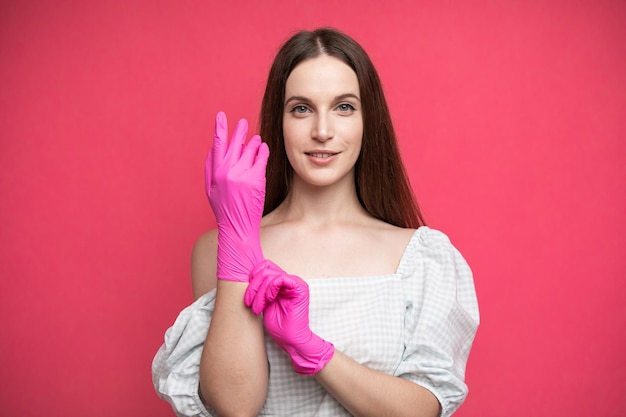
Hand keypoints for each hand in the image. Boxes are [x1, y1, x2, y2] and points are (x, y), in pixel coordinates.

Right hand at [205, 111, 269, 281]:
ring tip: (255, 140)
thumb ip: (210, 167)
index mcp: (215, 172)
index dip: (219, 128)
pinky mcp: (256, 178)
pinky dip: (262, 151)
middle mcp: (228, 171)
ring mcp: (243, 174)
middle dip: (239, 131)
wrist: (237, 227)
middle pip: (235, 144)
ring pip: (250, 149)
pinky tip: (263, 148)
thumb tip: (213, 148)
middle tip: (243, 122)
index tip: (221, 116)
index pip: (217, 144)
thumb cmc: (224, 209)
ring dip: (253, 143)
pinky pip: (261, 157)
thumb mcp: (210, 189)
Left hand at [244, 260, 334, 374]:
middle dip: (253, 286)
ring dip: (259, 292)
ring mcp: (295, 282)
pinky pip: (280, 279)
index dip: (252, 278)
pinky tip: (268, 301)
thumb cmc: (279, 325)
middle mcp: (289, 279)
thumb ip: (260, 289)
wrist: (291, 340)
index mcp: (281, 281)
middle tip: (249, 303)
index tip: (247, 297)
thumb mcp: (263, 303)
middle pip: (265, 269)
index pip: (264, 267)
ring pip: (270, 274)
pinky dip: (269, 289)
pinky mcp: (300, 288)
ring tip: (257, 308)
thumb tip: (246, 278)